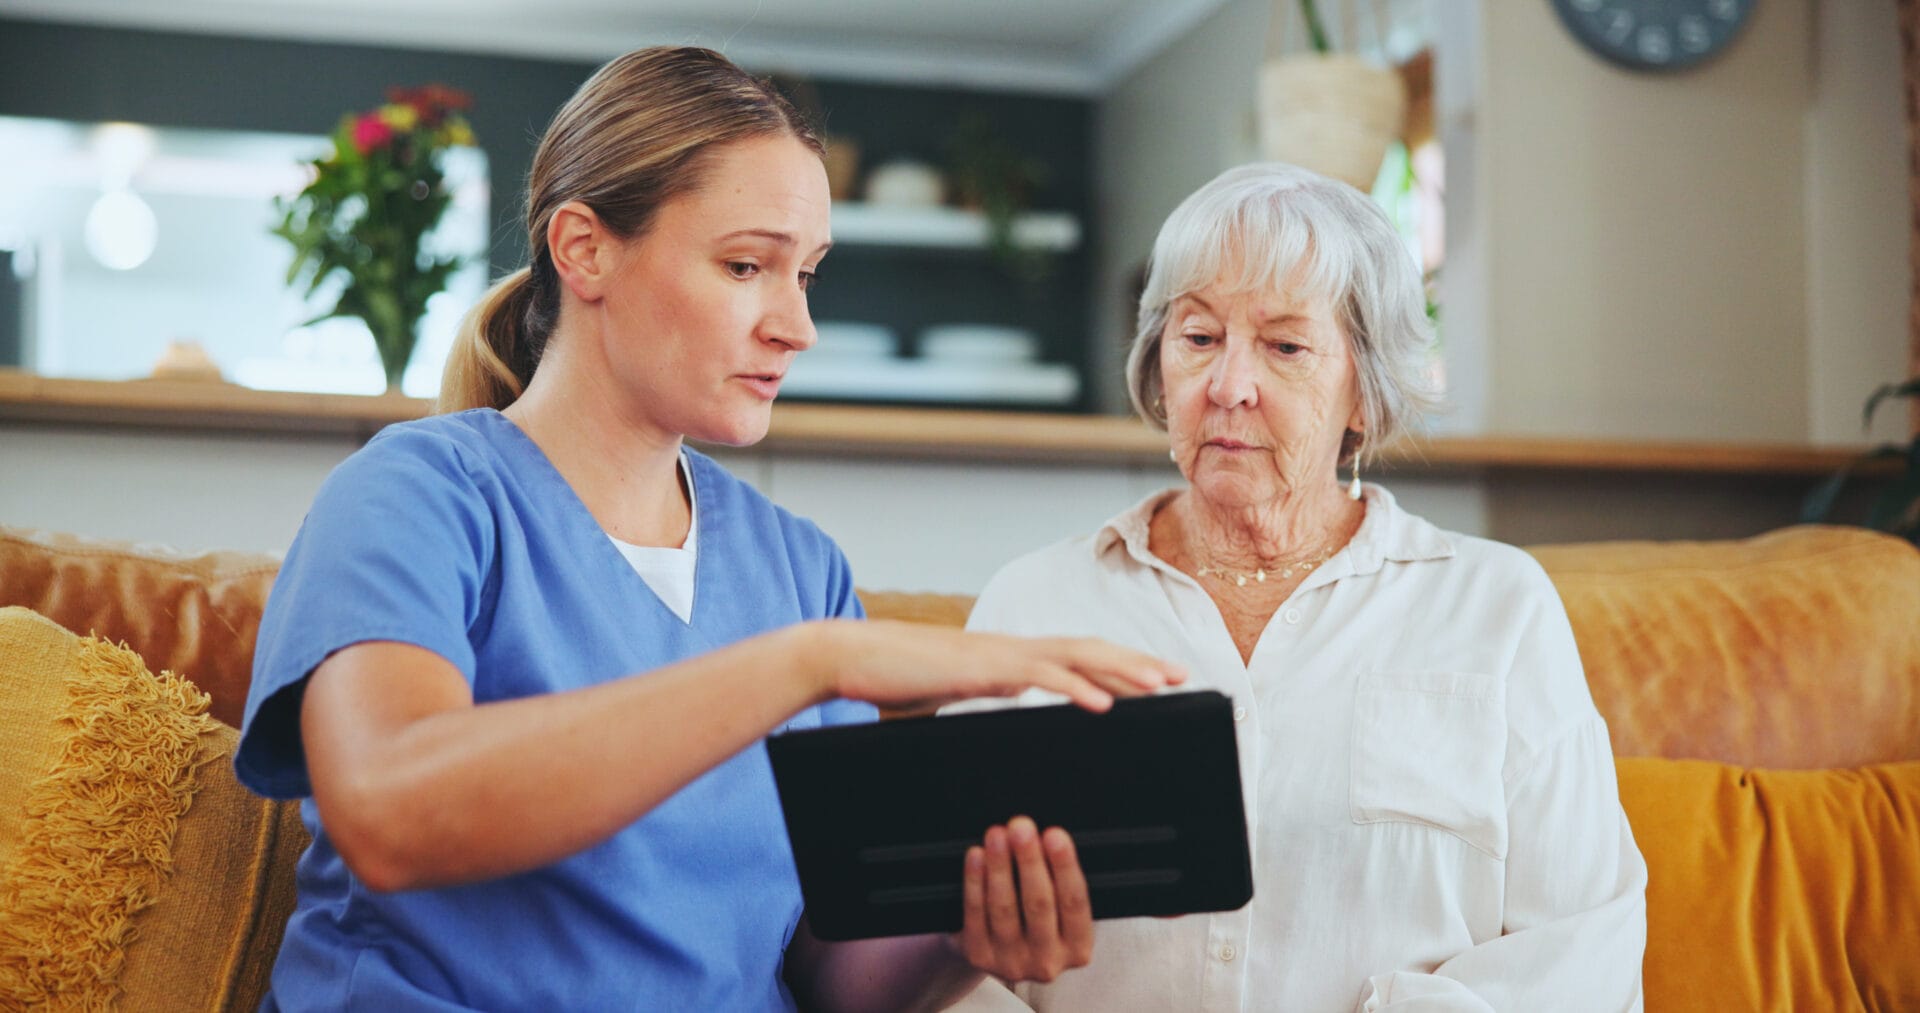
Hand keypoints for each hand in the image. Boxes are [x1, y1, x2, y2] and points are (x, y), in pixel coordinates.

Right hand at [817, 619, 1185, 712]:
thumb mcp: (949, 693)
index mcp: (1007, 658)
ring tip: (1161, 683)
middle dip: (1138, 664)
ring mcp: (999, 655)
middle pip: (1090, 651)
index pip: (1075, 658)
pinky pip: (1038, 677)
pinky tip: (1104, 703)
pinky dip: (1076, 687)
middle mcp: (1012, 650)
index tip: (1155, 679)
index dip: (1119, 665)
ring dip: (1123, 669)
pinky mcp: (981, 669)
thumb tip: (1004, 702)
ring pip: (1076, 657)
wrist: (849, 658)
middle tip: (1181, 676)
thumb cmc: (891, 678)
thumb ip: (981, 696)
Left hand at [954, 816, 1093, 983]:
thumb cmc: (1036, 919)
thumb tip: (1044, 835)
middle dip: (1030, 860)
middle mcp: (1047, 962)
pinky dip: (975, 881)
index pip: (1074, 903)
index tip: (1055, 834)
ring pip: (1004, 908)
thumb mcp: (1059, 910)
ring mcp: (1011, 962)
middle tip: (1021, 826)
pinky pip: (975, 913)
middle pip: (1038, 904)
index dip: (1064, 867)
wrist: (999, 953)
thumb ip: (1059, 880)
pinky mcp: (979, 955)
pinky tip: (976, 856)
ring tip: (997, 835)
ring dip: (999, 866)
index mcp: (1077, 947)